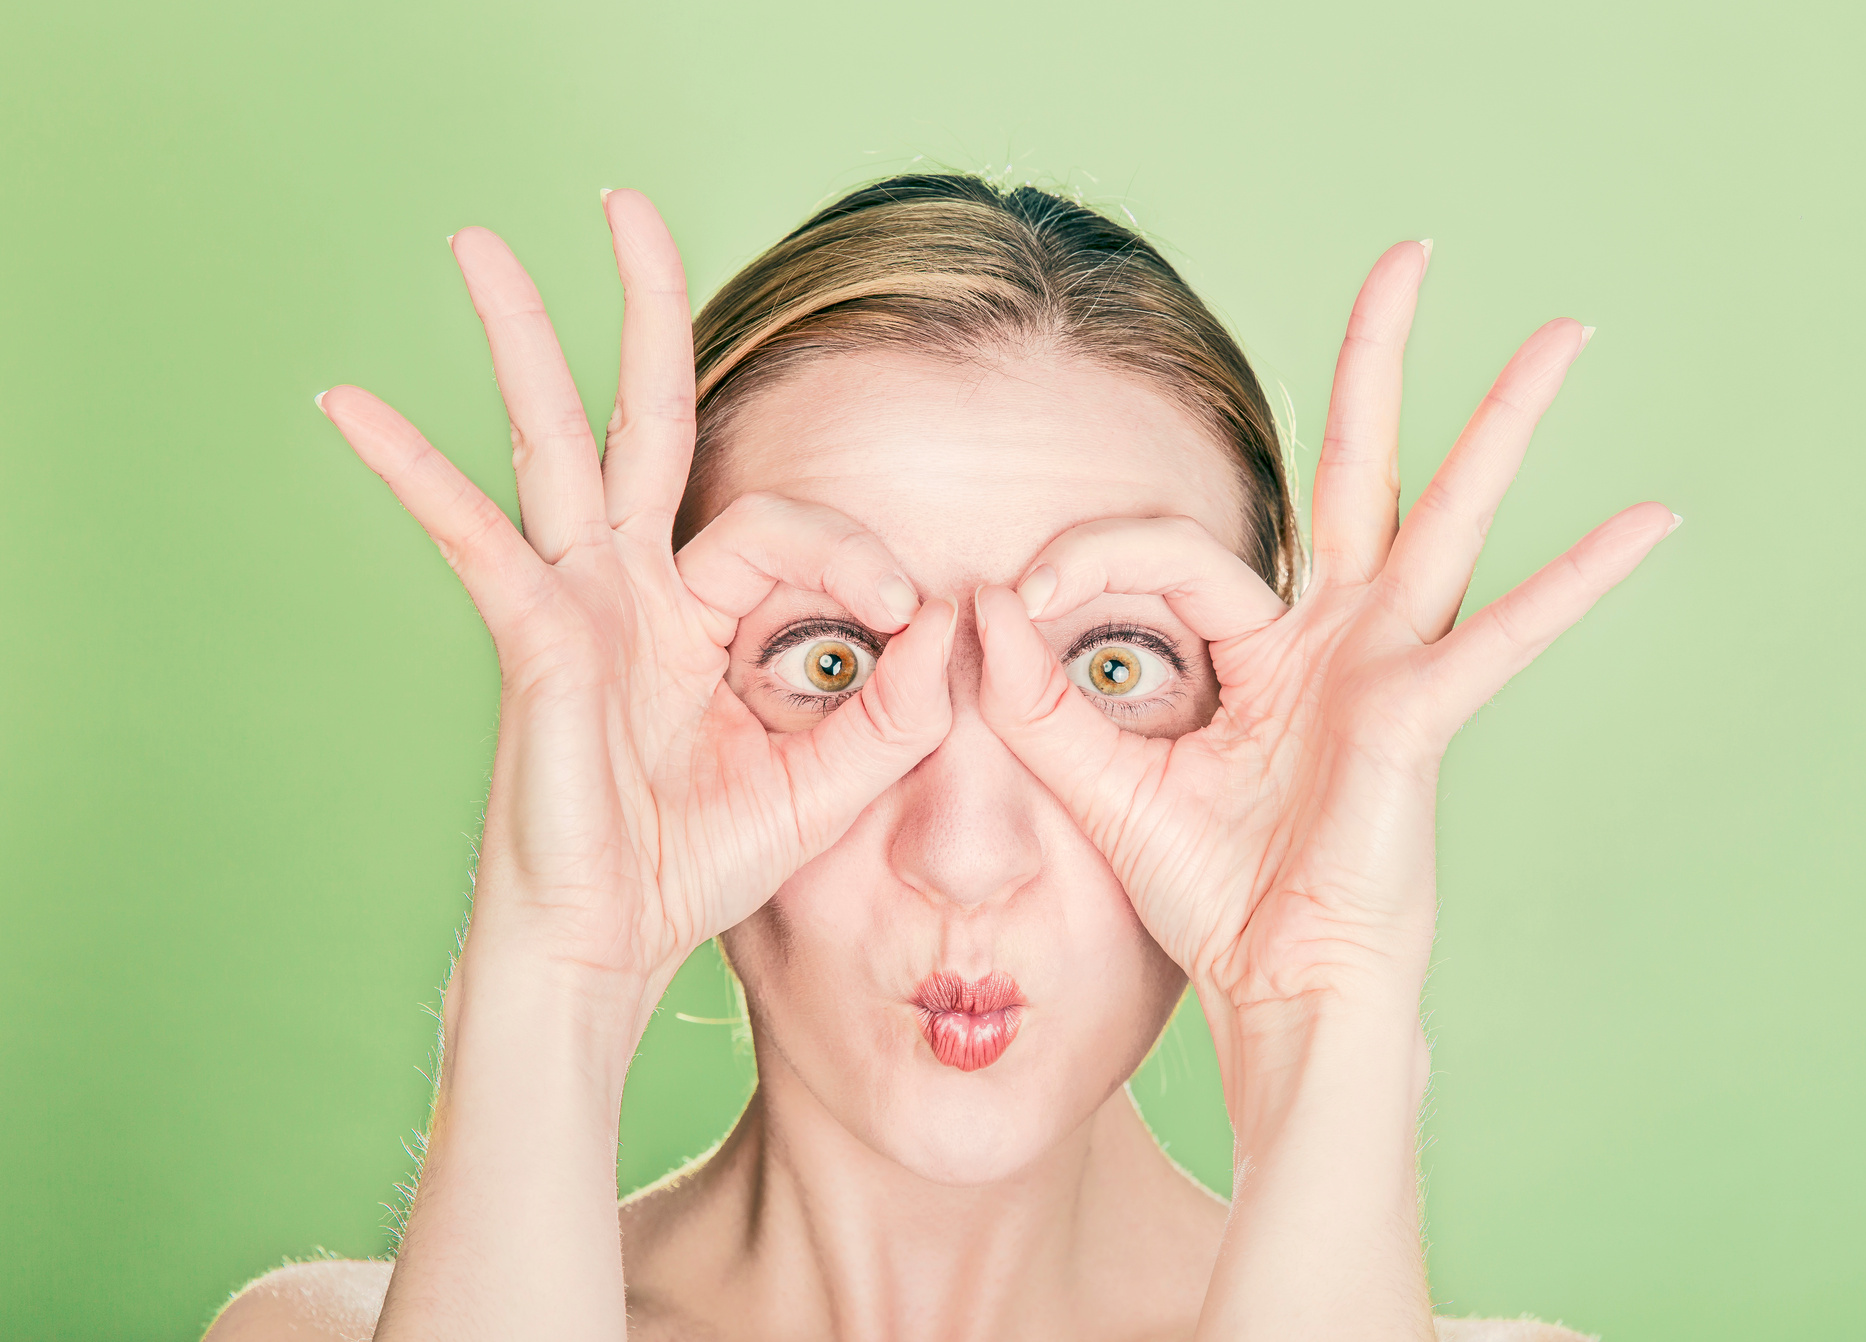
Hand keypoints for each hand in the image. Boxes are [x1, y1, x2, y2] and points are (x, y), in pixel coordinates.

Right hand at [317, 190, 955, 1009]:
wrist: (609, 952)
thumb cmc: (699, 867)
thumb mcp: (828, 781)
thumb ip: (898, 708)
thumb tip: (958, 617)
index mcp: (700, 614)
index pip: (780, 524)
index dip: (854, 553)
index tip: (907, 620)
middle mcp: (632, 589)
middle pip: (640, 420)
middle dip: (640, 310)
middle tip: (623, 200)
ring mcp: (575, 607)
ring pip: (551, 445)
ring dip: (520, 341)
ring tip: (477, 244)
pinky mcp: (532, 644)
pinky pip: (476, 543)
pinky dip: (415, 477)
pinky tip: (350, 410)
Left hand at [973, 241, 1674, 1010]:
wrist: (1272, 991)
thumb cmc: (1208, 896)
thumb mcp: (1102, 784)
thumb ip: (1038, 698)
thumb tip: (980, 603)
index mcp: (1266, 649)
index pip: (1178, 553)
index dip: (1090, 557)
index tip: (1016, 601)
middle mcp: (1338, 639)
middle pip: (1361, 469)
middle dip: (1376, 362)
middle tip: (1409, 252)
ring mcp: (1389, 668)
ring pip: (1446, 515)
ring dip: (1502, 421)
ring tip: (1566, 333)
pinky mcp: (1417, 717)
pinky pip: (1500, 637)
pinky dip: (1575, 584)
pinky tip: (1649, 522)